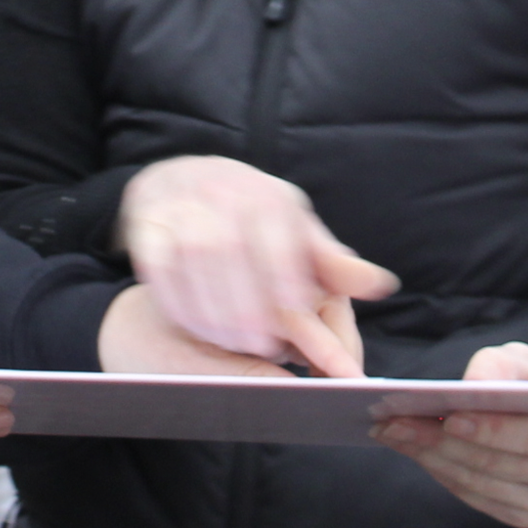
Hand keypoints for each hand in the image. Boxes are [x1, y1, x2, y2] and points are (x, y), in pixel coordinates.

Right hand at [117, 155, 398, 373]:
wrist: (184, 181)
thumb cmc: (252, 219)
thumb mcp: (297, 234)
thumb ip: (333, 265)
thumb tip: (380, 285)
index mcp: (267, 193)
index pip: (277, 229)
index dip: (285, 272)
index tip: (297, 313)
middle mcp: (221, 189)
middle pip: (231, 246)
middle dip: (246, 301)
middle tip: (263, 345)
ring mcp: (180, 203)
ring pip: (192, 255)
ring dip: (213, 306)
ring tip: (233, 342)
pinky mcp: (146, 221)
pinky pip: (157, 263)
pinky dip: (176, 299)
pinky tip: (195, 326)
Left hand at [370, 343, 527, 527]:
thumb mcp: (521, 359)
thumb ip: (499, 366)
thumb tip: (473, 383)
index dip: (492, 430)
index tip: (448, 417)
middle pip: (502, 466)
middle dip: (443, 442)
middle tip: (394, 422)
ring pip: (483, 485)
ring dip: (433, 458)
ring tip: (393, 431)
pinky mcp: (525, 515)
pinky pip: (477, 499)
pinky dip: (442, 474)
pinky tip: (415, 450)